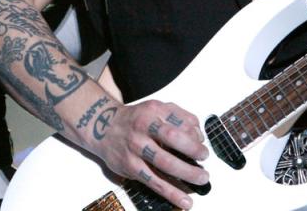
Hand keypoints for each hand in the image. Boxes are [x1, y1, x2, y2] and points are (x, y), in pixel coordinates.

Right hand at [88, 100, 208, 209]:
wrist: (102, 126)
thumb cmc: (136, 119)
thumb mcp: (156, 108)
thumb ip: (179, 116)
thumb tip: (198, 135)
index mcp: (152, 112)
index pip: (179, 121)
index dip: (194, 134)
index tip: (202, 143)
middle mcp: (143, 128)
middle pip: (172, 138)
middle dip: (193, 150)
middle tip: (204, 158)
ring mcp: (136, 148)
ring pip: (164, 163)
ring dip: (187, 173)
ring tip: (201, 178)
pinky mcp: (131, 167)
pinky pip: (154, 182)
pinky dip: (171, 193)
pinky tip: (184, 200)